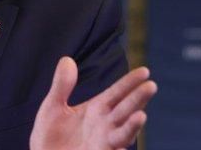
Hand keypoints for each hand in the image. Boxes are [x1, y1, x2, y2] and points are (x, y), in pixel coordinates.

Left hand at [30, 57, 157, 149]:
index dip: (130, 82)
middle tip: (151, 85)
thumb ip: (62, 85)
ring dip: (133, 126)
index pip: (117, 92)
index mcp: (97, 109)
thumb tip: (66, 58)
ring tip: (141, 116)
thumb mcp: (53, 106)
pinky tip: (120, 147)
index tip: (145, 71)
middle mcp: (105, 125)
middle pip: (126, 109)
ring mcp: (104, 143)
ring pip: (124, 133)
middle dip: (138, 99)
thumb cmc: (50, 135)